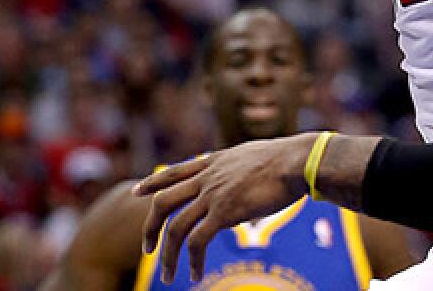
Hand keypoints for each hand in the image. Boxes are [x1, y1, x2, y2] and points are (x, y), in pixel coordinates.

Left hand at [133, 134, 315, 283]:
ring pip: (176, 228)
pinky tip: (195, 274)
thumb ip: (236, 170)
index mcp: (212, 162)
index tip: (137, 191)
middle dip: (150, 228)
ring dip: (168, 255)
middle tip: (147, 249)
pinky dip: (193, 260)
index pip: (173, 171)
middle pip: (163, 202)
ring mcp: (213, 195)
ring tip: (169, 276)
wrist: (296, 161)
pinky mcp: (225, 212)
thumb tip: (241, 184)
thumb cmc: (284, 160)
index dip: (153, 182)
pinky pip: (198, 241)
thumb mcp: (251, 157)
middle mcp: (207, 178)